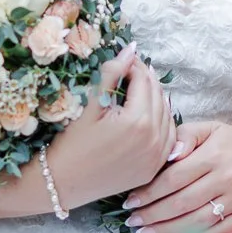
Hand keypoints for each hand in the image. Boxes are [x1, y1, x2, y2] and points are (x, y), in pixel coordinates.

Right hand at [44, 46, 173, 210]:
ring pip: (167, 116)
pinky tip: (151, 114)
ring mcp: (156, 157)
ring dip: (157, 99)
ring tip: (141, 88)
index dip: (134, 66)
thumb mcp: (90, 105)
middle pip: (158, 96)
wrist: (62, 183)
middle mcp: (154, 140)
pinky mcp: (153, 169)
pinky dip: (163, 122)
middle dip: (146, 79)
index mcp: (138, 121)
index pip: (144, 81)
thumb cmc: (71, 143)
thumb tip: (130, 49)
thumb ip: (111, 74)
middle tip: (132, 69)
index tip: (124, 60)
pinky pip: (169, 139)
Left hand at [122, 121, 231, 232]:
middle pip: (182, 203)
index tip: (130, 201)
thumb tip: (166, 154)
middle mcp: (225, 179)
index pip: (174, 178)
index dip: (149, 192)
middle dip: (152, 215)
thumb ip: (185, 136)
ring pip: (196, 221)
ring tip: (145, 232)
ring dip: (167, 230)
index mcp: (213, 155)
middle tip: (132, 220)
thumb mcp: (211, 129)